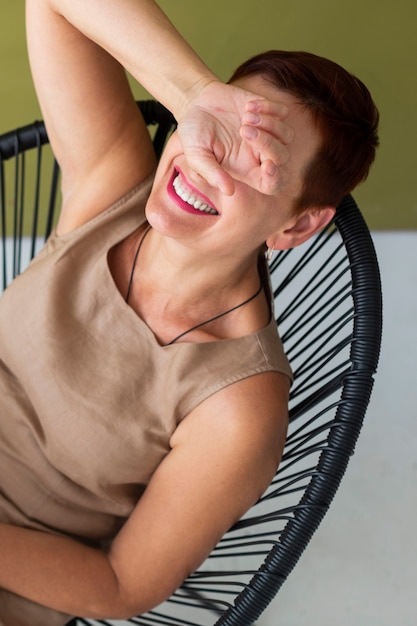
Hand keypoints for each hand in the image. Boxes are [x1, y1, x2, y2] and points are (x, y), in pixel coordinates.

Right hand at [176, 80, 293, 194]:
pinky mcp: (268, 111)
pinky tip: (248, 106)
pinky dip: (270, 108)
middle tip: (243, 130)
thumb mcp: (196, 156)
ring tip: (244, 117)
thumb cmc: (194, 135)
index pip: (271, 184)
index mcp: (246, 170)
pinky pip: (283, 112)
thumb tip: (228, 191)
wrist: (195, 104)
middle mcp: (259, 154)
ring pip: (287, 135)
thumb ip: (211, 173)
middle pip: (282, 157)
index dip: (275, 179)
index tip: (267, 165)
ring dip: (269, 125)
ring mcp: (267, 132)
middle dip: (267, 143)